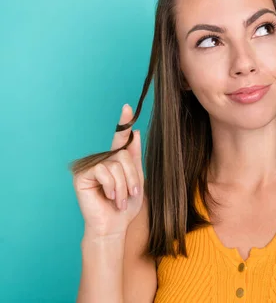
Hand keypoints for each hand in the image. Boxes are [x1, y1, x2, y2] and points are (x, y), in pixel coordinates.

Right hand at [73, 104, 144, 237]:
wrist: (115, 224)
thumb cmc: (125, 206)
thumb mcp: (137, 179)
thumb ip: (135, 157)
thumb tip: (135, 132)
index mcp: (116, 160)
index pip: (121, 138)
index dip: (124, 122)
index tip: (127, 107)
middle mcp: (103, 160)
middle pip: (124, 155)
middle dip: (132, 177)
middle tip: (130, 194)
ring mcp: (91, 166)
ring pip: (116, 164)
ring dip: (124, 185)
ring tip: (119, 199)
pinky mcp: (82, 174)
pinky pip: (104, 171)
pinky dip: (112, 186)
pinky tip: (108, 197)